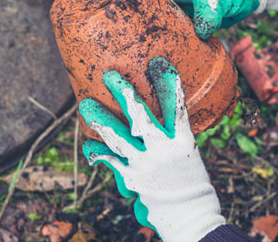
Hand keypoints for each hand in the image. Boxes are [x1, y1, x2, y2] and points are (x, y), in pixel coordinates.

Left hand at [79, 57, 224, 241]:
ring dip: (100, 120)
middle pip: (141, 117)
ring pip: (117, 138)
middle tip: (109, 75)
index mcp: (183, 141)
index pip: (177, 106)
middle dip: (124, 94)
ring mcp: (145, 164)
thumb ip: (173, 134)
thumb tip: (156, 114)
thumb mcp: (189, 152)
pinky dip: (97, 152)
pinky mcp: (131, 178)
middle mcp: (163, 151)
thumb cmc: (191, 180)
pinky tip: (89, 145)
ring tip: (86, 105)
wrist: (190, 215)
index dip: (167, 82)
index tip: (157, 62)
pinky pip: (109, 160)